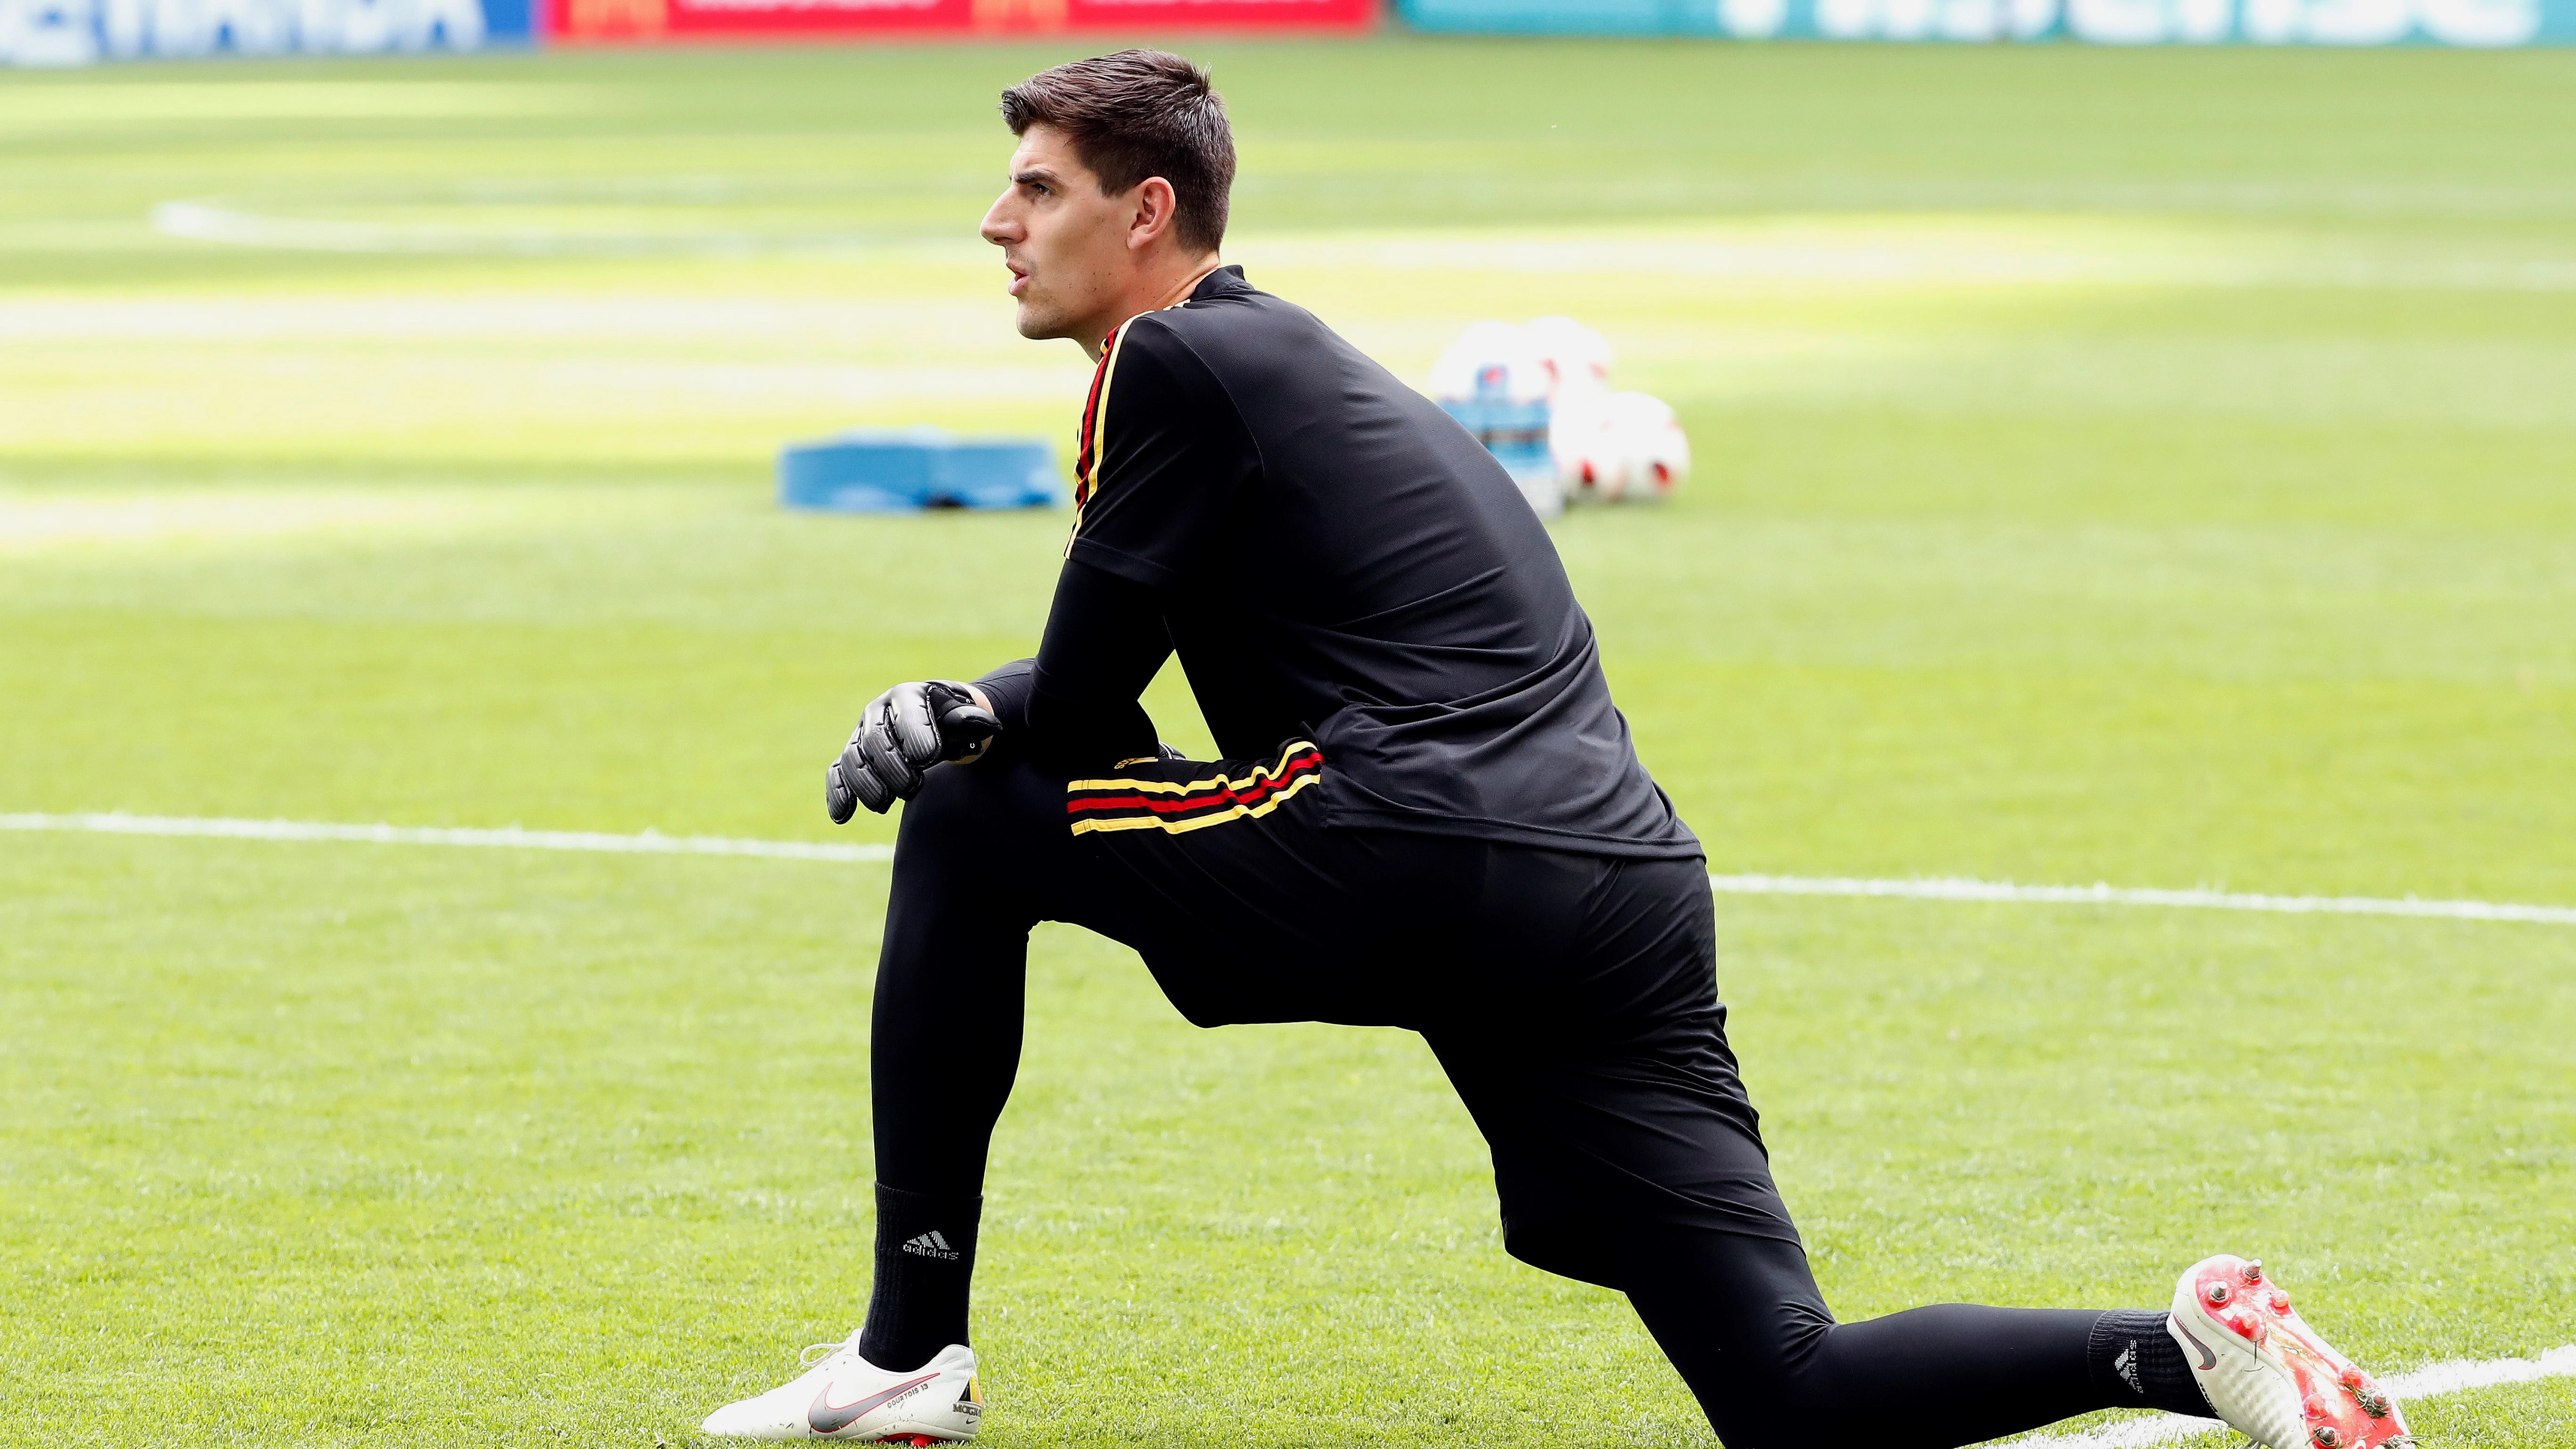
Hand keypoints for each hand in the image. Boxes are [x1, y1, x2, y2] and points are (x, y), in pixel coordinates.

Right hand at [826, 681, 1002, 822]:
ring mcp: (861, 735)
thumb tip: (988, 725)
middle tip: (912, 789)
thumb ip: (973, 721)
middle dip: (891, 766)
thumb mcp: (965, 717)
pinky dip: (838, 794)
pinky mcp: (853, 757)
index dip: (916, 735)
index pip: (906, 713)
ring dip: (865, 784)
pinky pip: (837, 774)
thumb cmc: (952, 721)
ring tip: (885, 804)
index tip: (929, 757)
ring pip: (853, 758)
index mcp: (907, 695)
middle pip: (875, 739)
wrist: (936, 726)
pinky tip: (843, 816)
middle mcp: (878, 712)